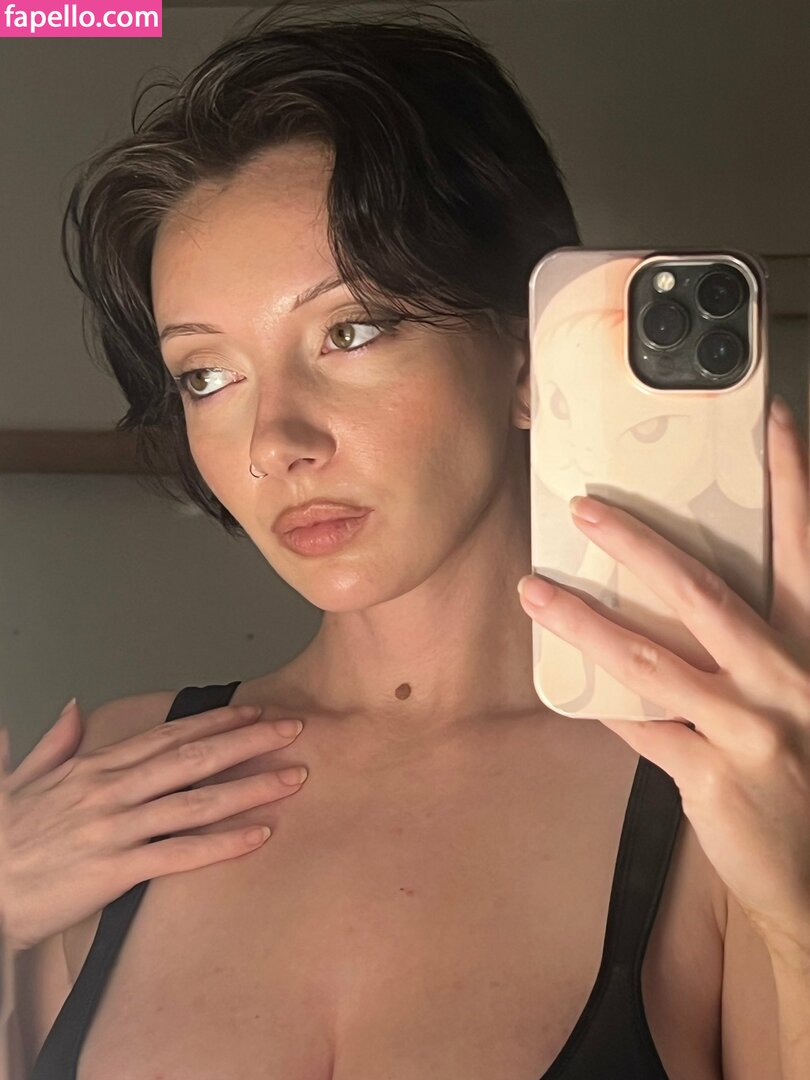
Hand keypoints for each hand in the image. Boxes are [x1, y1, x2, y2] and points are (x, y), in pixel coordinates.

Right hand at [0, 701, 306, 952]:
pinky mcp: (114, 869)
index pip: (168, 735)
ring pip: (196, 801)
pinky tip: (258, 835)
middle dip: (247, 742)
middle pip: (193, 758)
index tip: (254, 712)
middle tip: (293, 730)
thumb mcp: (21, 780)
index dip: (215, 722)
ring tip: (292, 778)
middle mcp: (111, 790)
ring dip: (249, 787)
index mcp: (94, 767)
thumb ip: (55, 743)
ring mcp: (115, 828)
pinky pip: (179, 854)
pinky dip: (222, 844)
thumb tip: (74, 707)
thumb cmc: (4, 841)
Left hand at [518, 397, 809, 955]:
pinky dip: (603, 703)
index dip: (791, 482)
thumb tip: (670, 606)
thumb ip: (751, 651)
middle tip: (585, 508)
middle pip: (704, 595)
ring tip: (534, 591)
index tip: (770, 422)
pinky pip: (641, 728)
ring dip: (586, 622)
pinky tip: (564, 682)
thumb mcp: (793, 696)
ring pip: (652, 660)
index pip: (801, 549)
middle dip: (639, 545)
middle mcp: (788, 678)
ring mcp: (752, 729)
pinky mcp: (714, 777)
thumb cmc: (801, 769)